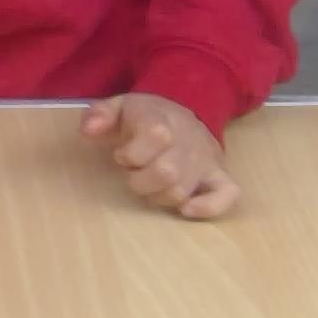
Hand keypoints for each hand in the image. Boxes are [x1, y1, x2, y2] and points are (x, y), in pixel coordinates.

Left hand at [82, 94, 238, 218]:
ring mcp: (205, 160)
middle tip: (135, 174)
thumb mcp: (119, 108)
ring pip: (182, 191)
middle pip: (167, 171)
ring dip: (158, 196)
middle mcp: (187, 141)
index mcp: (163, 120)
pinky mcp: (219, 176)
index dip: (131, 153)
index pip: (155, 135)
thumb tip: (88, 131)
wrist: (181, 115)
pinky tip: (186, 210)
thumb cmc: (144, 119)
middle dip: (140, 180)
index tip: (122, 155)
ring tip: (152, 186)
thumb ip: (99, 115)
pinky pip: (228, 194)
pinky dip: (209, 207)